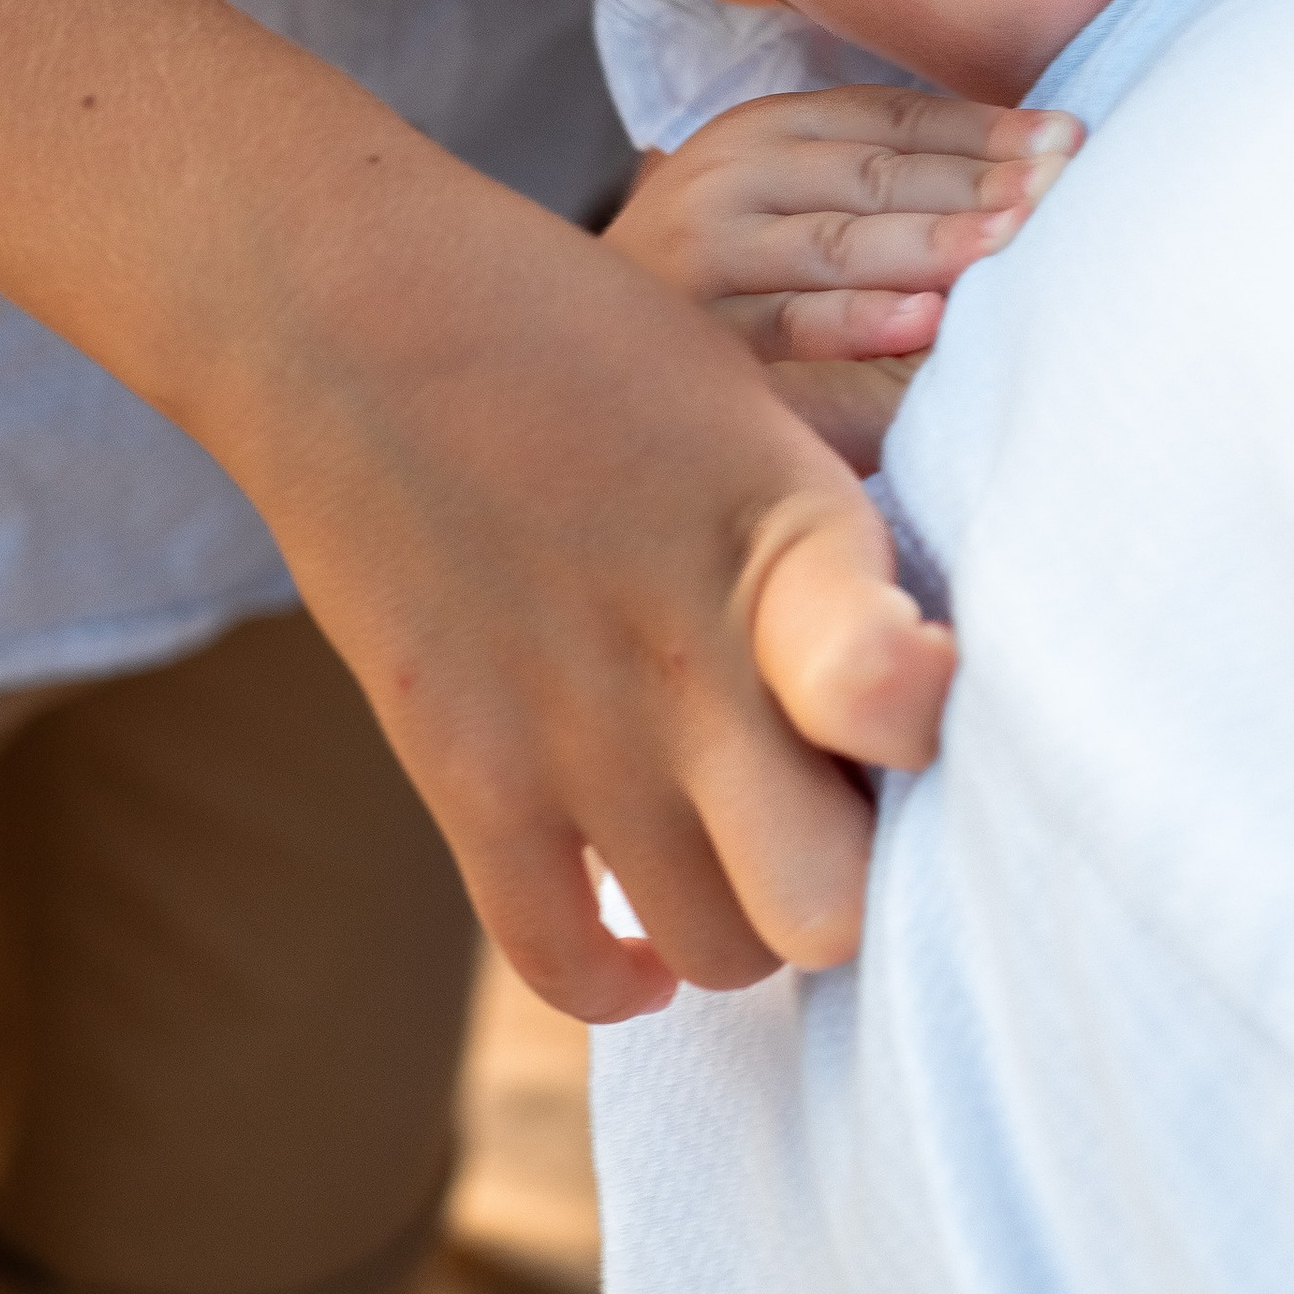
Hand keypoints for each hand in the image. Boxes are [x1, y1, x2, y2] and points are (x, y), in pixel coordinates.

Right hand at [0, 0, 951, 1018]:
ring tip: (756, 855)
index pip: (893, 694)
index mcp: (792, 538)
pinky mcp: (464, 774)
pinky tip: (651, 938)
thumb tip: (931, 697)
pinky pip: (565, 961)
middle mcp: (688, 659)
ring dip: (758, 920)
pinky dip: (624, 976)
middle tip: (857, 828)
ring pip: (722, 951)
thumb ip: (842, 556)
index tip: (939, 722)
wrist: (355, 317)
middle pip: (825, 903)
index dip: (937, 736)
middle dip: (868, 887)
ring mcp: (569, 735)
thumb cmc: (592, 355)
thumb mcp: (759, 418)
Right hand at [605, 88, 1080, 361]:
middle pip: (873, 173)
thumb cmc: (733, 275)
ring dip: (932, 239)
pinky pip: (788, 324)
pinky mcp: (692, 334)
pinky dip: (860, 320)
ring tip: (1011, 238)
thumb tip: (1032, 161)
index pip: (890, 117)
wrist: (586, 346)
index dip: (984, 127)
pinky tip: (928, 320)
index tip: (1071, 140)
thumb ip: (879, 177)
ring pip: (835, 240)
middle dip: (976, 181)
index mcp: (766, 129)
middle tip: (1062, 188)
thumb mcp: (790, 197)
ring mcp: (705, 255)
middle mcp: (729, 177)